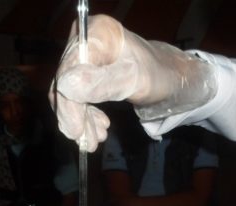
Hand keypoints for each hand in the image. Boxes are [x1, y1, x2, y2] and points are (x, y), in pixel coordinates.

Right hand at [50, 14, 216, 151]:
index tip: (76, 131)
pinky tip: (98, 127)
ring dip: (80, 120)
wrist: (169, 76)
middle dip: (75, 116)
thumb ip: (102, 83)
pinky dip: (84, 115)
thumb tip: (66, 87)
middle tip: (88, 142)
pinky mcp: (86, 70)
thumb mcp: (134, 80)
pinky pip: (76, 95)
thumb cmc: (157, 75)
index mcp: (97, 33)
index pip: (69, 70)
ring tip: (96, 138)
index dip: (69, 103)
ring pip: (69, 92)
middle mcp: (85, 40)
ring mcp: (84, 55)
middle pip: (65, 81)